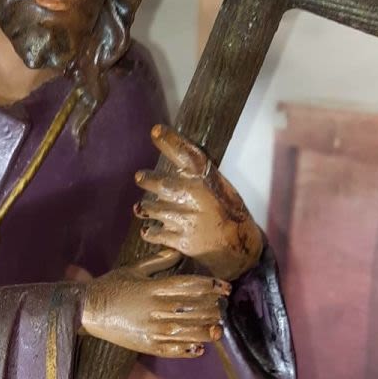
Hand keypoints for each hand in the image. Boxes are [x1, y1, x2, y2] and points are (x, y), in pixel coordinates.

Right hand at [79, 248, 231, 357]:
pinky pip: (171, 349)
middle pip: (194, 309)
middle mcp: (155, 309)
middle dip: (213, 309)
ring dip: (206, 330)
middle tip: (223, 308)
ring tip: (217, 329)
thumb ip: (157, 262)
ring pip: (187, 331)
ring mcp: (151, 329)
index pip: (191, 286)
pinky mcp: (145, 345)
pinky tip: (199, 348)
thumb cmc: (110, 286)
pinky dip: (187, 349)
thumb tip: (177, 251)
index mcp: (154, 288)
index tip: (226, 288)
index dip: (211, 287)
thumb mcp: (133, 269)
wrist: (87, 309)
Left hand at [134, 126, 263, 280]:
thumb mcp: (220, 189)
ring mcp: (184, 218)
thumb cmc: (228, 215)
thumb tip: (175, 164)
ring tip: (149, 209)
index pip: (186, 155)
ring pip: (151, 208)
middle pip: (160, 183)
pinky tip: (152, 229)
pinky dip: (150, 231)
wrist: (237, 247)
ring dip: (148, 209)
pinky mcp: (178, 239)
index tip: (156, 131)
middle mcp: (193, 196)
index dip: (170, 141)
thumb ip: (198, 178)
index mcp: (206, 181)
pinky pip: (152, 232)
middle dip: (147, 179)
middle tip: (140, 177)